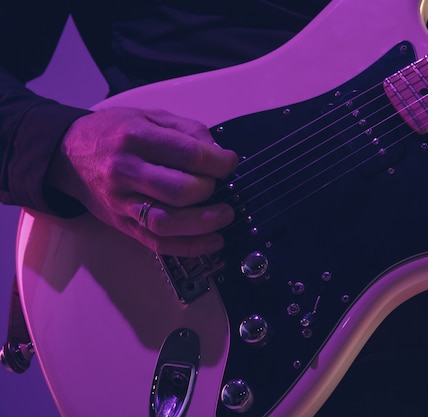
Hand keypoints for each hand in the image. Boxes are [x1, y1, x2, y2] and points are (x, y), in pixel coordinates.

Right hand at [46, 107, 238, 256]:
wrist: (67, 154)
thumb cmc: (114, 132)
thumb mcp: (150, 116)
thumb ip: (188, 130)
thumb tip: (219, 153)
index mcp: (136, 137)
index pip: (188, 154)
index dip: (218, 162)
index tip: (229, 163)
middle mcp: (126, 171)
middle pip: (179, 190)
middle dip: (209, 190)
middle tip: (219, 186)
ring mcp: (122, 202)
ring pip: (168, 222)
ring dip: (204, 224)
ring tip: (225, 216)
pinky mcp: (122, 224)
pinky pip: (157, 243)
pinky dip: (189, 247)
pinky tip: (212, 242)